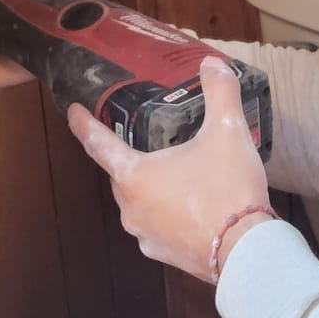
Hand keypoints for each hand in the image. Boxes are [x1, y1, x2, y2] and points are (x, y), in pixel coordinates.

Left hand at [67, 58, 271, 282]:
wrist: (246, 251)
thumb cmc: (228, 189)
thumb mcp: (227, 131)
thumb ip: (219, 91)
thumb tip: (213, 64)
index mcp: (134, 175)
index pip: (98, 144)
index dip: (83, 124)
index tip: (72, 112)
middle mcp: (131, 207)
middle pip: (121, 174)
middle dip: (132, 158)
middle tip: (151, 143)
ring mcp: (145, 234)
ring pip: (139, 202)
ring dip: (152, 188)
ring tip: (179, 175)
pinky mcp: (163, 254)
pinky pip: (157, 226)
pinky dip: (167, 213)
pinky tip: (191, 207)